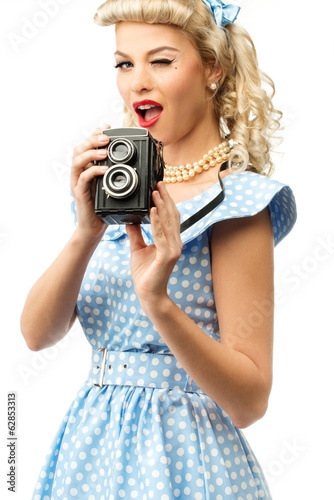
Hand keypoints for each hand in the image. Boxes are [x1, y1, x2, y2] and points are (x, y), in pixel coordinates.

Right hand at [71, 126, 110, 237]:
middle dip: (92, 139)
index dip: (95, 134)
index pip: (87, 145)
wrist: (94, 228)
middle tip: (106, 137)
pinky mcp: (80, 194)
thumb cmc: (104, 208)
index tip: (108, 127)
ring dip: (91, 153)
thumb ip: (115, 173)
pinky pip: (83, 178)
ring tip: (105, 152)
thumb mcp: (111, 186)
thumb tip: (130, 161)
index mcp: (86, 169)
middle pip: (79, 148)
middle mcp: (79, 173)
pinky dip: (94, 171)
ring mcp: (77, 183)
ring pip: (77, 160)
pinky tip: (104, 170)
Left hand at [126, 182, 182, 306]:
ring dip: (161, 205)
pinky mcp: (167, 255)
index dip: (165, 201)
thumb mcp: (137, 248)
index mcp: (169, 240)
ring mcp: (173, 249)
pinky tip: (153, 210)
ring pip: (168, 222)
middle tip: (158, 182)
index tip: (157, 187)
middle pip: (172, 215)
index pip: (170, 216)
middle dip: (165, 198)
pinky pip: (162, 234)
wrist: (148, 294)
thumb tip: (131, 219)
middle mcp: (175, 242)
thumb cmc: (144, 274)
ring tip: (155, 192)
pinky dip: (157, 221)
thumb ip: (136, 233)